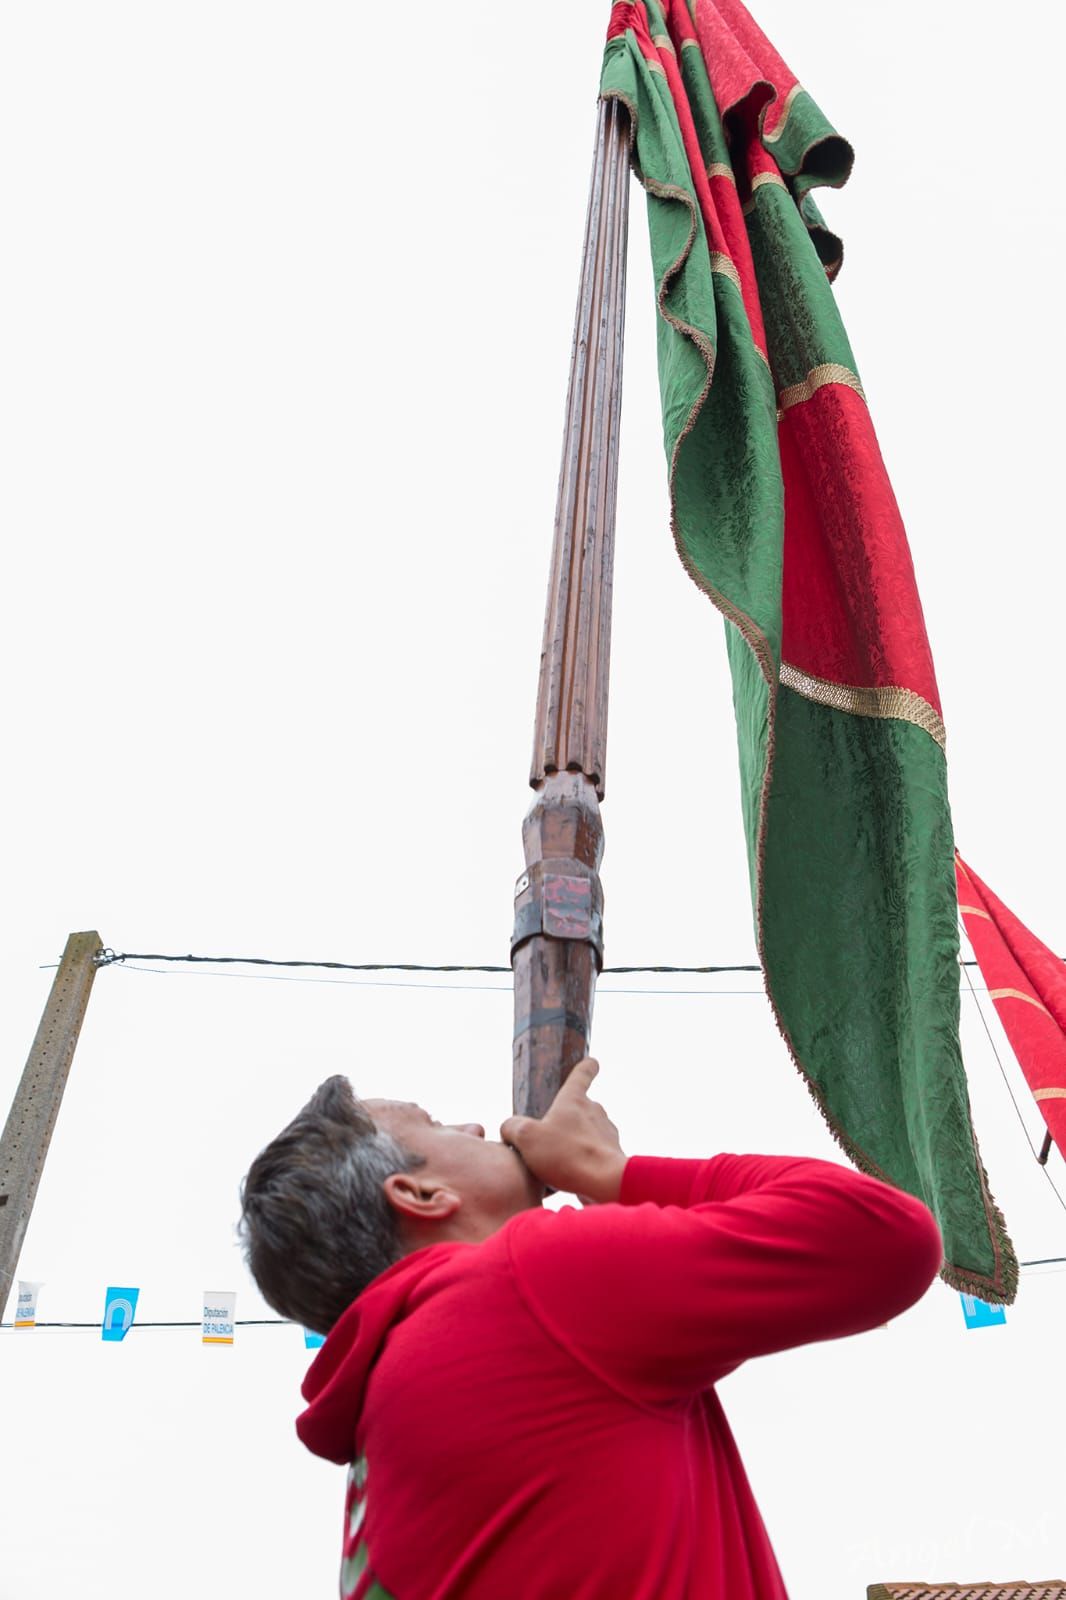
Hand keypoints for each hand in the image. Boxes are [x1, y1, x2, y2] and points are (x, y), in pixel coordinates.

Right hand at [500, 1058, 625, 1202]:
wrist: (604, 1183)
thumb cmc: (566, 1154)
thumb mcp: (526, 1137)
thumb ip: (513, 1127)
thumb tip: (509, 1128)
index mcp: (574, 1100)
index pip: (581, 1074)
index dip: (585, 1067)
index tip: (591, 1061)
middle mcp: (594, 1111)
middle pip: (581, 1107)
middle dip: (568, 1117)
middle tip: (549, 1133)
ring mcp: (606, 1133)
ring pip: (587, 1132)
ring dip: (574, 1142)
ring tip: (556, 1161)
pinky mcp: (612, 1156)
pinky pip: (593, 1155)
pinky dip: (583, 1162)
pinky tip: (568, 1177)